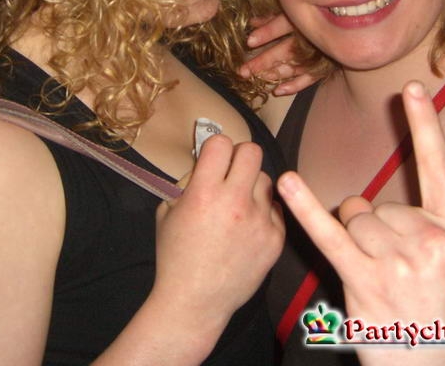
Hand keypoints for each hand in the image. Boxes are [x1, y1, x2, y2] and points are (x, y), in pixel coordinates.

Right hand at [151, 135, 284, 332]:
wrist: (195, 301)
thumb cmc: (175, 256)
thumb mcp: (168, 212)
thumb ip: (189, 183)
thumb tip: (206, 163)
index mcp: (204, 193)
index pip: (221, 142)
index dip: (215, 148)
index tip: (212, 159)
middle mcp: (235, 202)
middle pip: (252, 151)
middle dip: (239, 157)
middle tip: (231, 172)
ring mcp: (259, 221)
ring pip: (266, 180)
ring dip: (252, 186)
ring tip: (239, 205)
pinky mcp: (275, 238)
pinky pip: (276, 208)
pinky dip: (263, 212)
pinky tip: (248, 227)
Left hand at [238, 14, 317, 95]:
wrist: (348, 27)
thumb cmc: (316, 17)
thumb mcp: (294, 13)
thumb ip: (273, 19)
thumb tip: (252, 23)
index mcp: (303, 21)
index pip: (282, 26)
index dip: (267, 33)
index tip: (249, 41)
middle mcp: (311, 39)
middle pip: (284, 51)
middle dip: (263, 61)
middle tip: (243, 71)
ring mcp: (318, 55)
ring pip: (293, 67)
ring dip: (275, 74)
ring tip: (258, 79)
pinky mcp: (324, 67)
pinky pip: (308, 79)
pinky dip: (293, 86)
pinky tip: (278, 91)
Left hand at [278, 81, 444, 362]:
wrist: (438, 363)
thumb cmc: (443, 308)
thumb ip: (427, 219)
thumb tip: (368, 201)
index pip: (439, 165)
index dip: (425, 125)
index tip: (411, 88)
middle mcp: (433, 240)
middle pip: (377, 201)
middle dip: (372, 227)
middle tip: (392, 267)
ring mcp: (399, 261)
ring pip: (354, 216)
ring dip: (354, 240)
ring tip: (377, 276)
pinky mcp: (366, 280)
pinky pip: (329, 235)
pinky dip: (305, 209)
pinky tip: (287, 184)